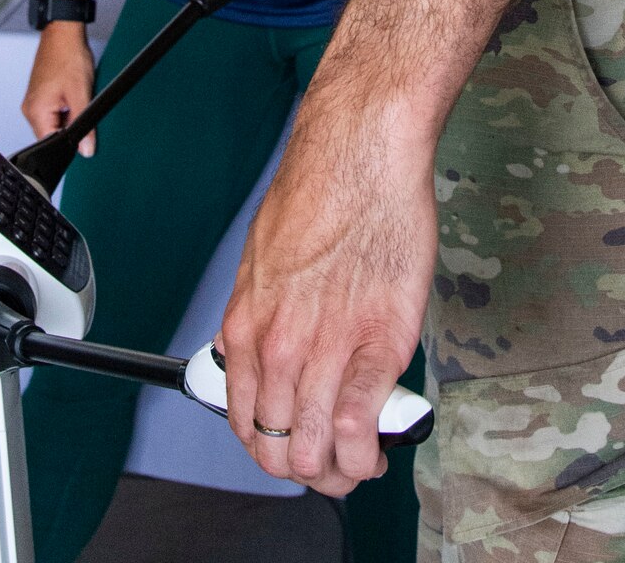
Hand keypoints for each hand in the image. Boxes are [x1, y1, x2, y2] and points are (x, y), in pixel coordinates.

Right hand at [21, 23, 96, 155]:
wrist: (64, 32)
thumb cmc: (68, 55)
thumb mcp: (81, 93)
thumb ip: (84, 125)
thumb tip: (86, 149)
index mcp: (36, 111)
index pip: (50, 143)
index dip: (69, 142)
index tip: (81, 133)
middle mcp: (30, 108)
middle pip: (52, 133)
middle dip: (69, 126)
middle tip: (78, 104)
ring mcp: (33, 101)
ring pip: (54, 122)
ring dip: (67, 115)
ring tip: (73, 93)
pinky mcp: (39, 94)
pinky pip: (53, 110)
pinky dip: (65, 106)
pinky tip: (71, 91)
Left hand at [216, 93, 435, 495]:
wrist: (360, 154)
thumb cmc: (318, 193)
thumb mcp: (262, 261)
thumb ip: (261, 318)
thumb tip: (267, 355)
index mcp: (245, 328)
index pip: (244, 425)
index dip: (273, 451)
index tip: (297, 447)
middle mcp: (276, 349)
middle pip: (280, 452)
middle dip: (309, 469)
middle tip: (335, 459)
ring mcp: (326, 350)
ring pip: (320, 453)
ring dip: (342, 470)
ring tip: (364, 457)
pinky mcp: (377, 344)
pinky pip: (361, 428)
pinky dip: (369, 452)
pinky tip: (380, 445)